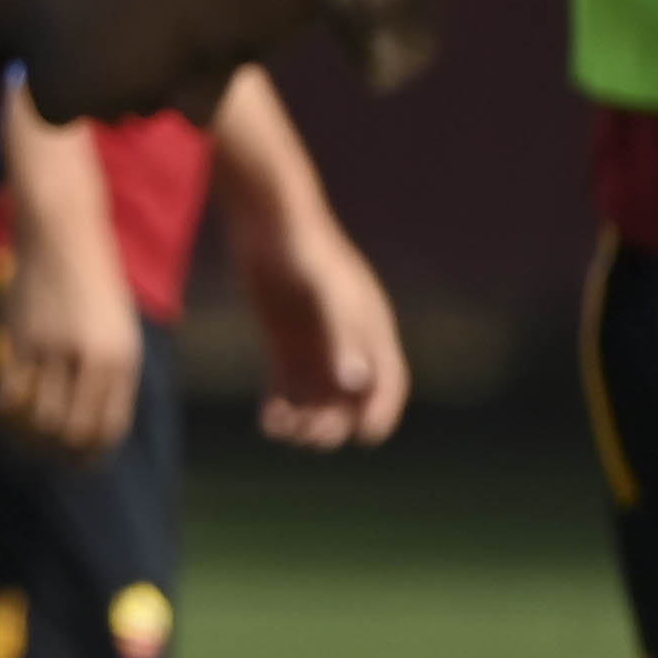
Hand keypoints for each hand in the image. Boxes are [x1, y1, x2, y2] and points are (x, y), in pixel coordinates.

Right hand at [0, 239, 145, 460]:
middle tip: (51, 450)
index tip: (80, 460)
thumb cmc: (95, 286)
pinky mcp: (20, 338)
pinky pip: (8, 393)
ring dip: (31, 436)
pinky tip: (5, 410)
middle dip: (61, 451)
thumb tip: (95, 425)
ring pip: (39, 418)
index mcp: (122, 358)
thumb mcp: (120, 331)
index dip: (93, 454)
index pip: (109, 428)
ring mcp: (53, 348)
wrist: (63, 236)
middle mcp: (90, 358)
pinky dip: (5, 412)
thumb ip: (112, 376)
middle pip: (73, 431)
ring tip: (27, 434)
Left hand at [237, 205, 409, 448]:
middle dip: (333, 422)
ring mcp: (314, 344)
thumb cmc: (308, 252)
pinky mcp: (283, 344)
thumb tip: (355, 386)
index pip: (389, 382)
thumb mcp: (330, 295)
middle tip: (308, 435)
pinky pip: (286, 388)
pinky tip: (267, 421)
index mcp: (372, 329)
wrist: (268, 220)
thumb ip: (344, 339)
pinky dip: (280, 408)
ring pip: (316, 399)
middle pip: (349, 400)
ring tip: (281, 428)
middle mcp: (347, 342)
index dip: (383, 411)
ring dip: (304, 421)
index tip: (367, 437)